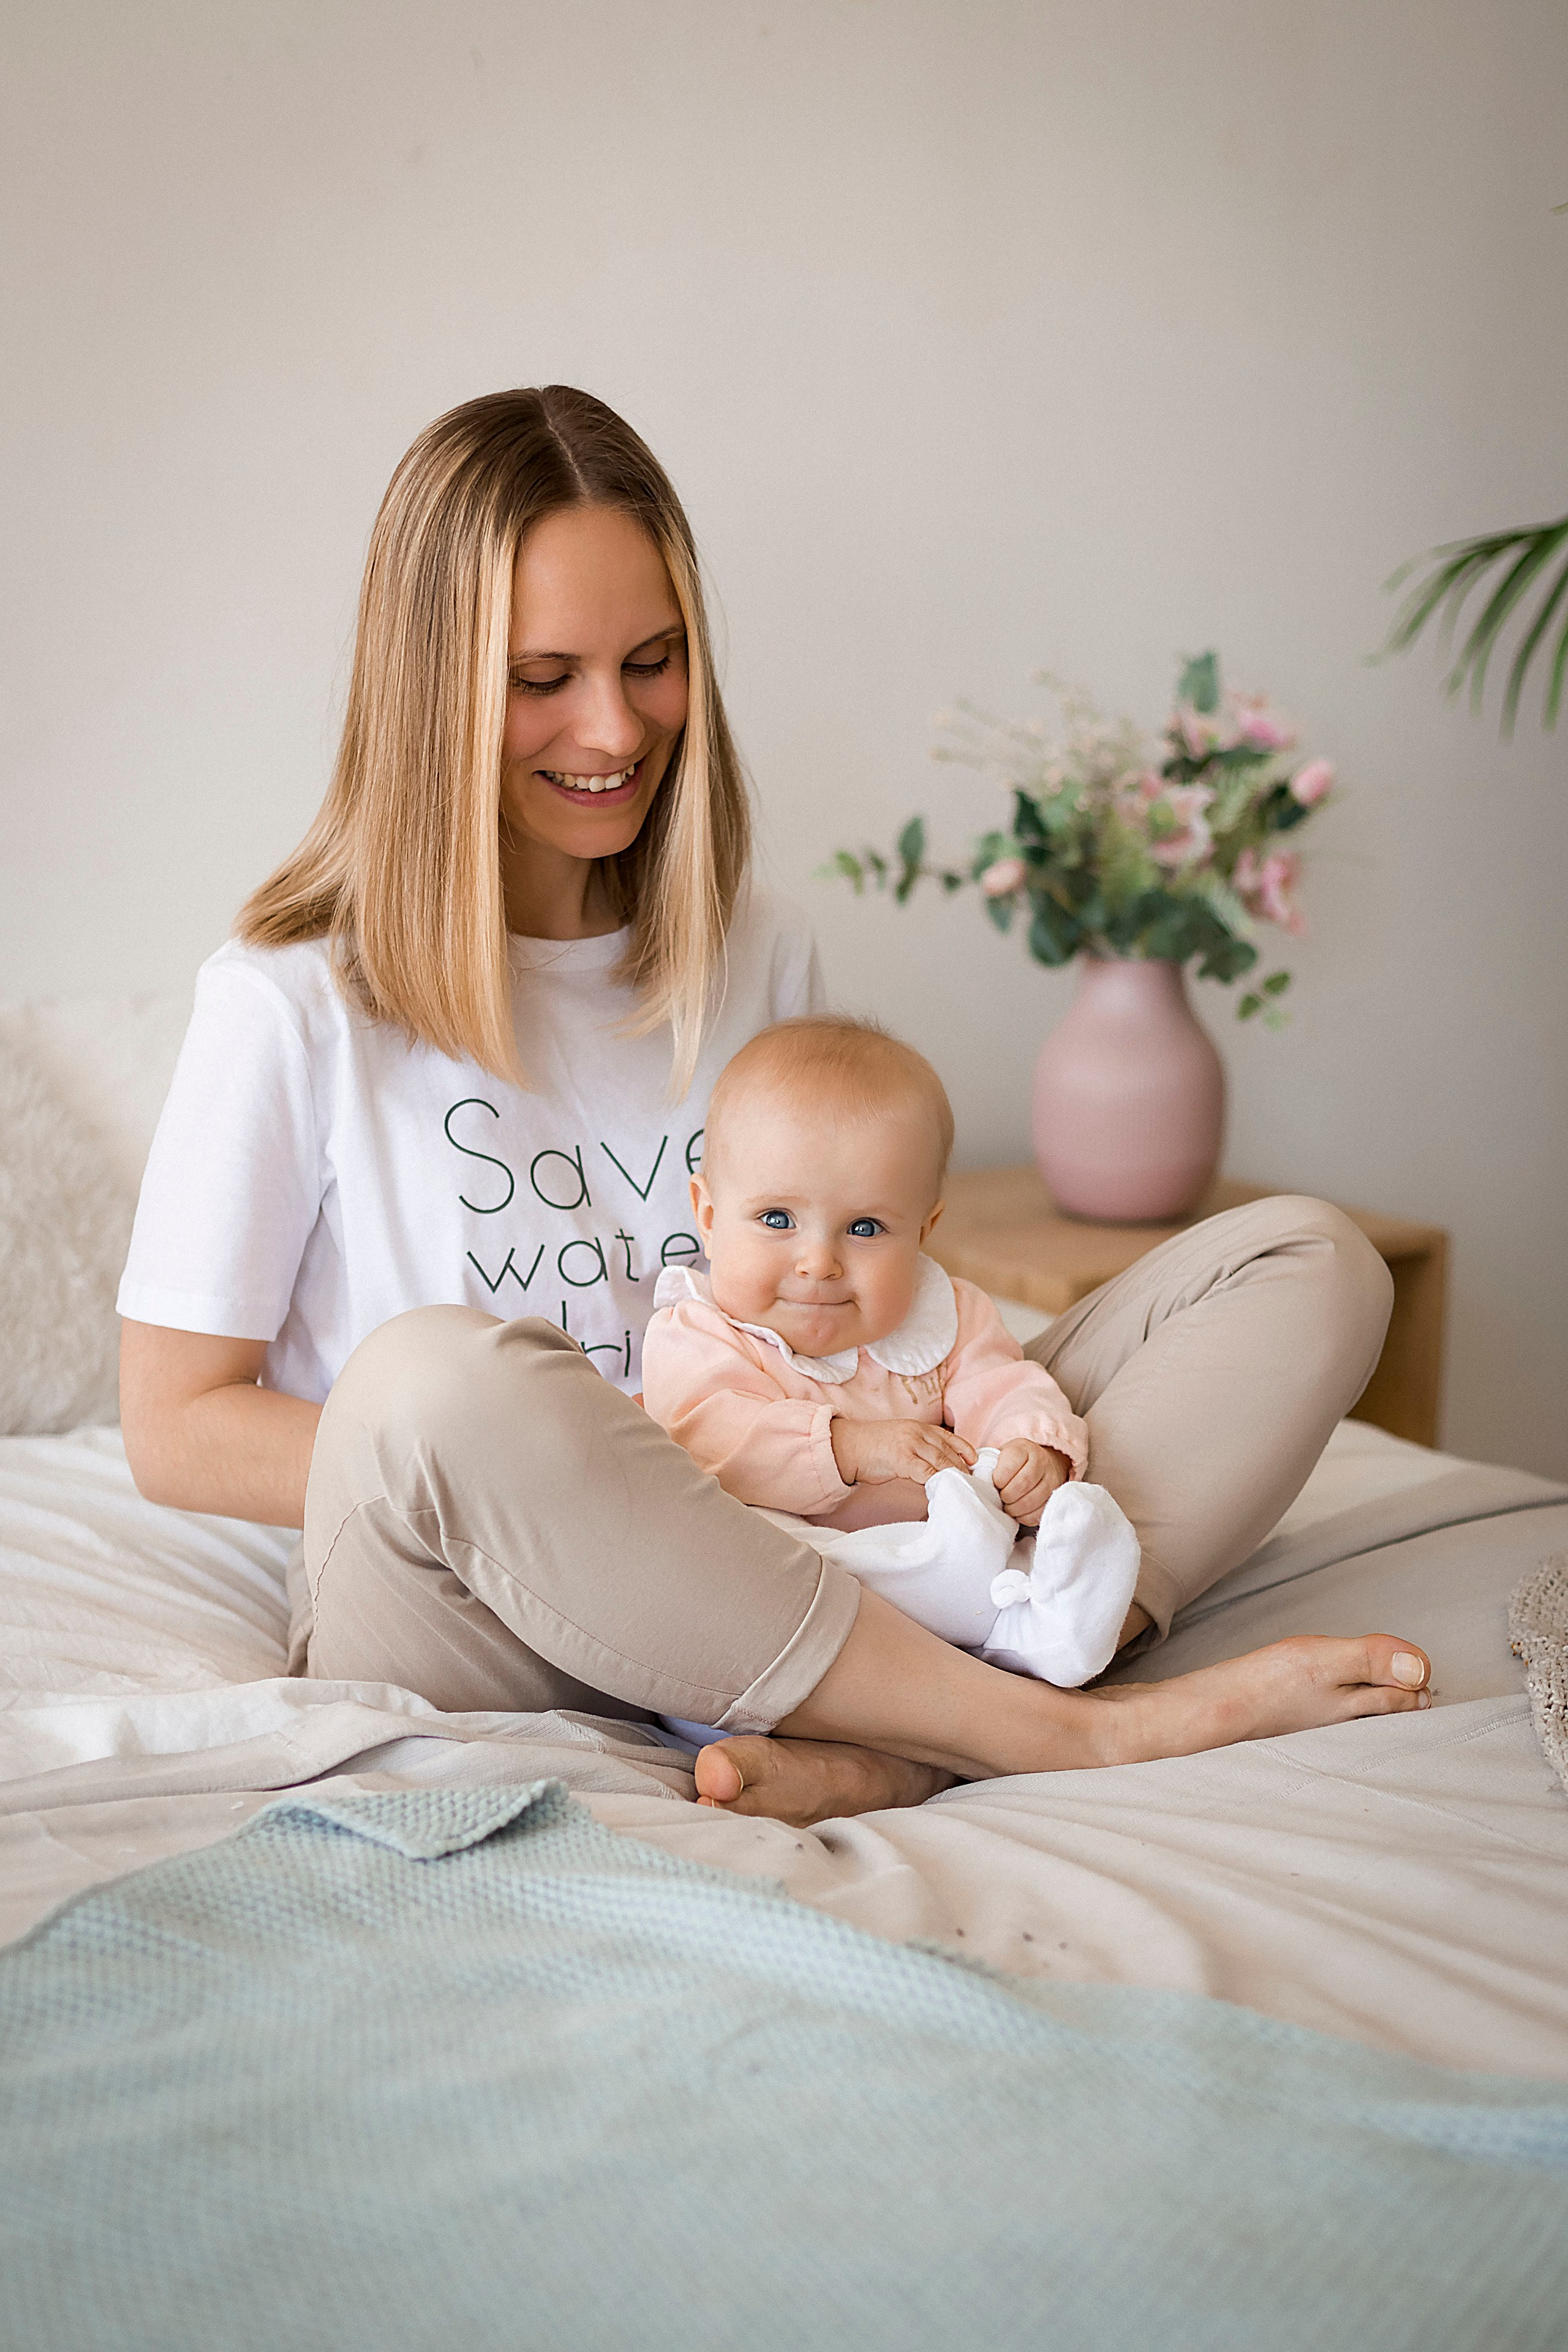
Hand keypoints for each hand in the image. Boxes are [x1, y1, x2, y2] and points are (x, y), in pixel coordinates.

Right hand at [831, 1418, 977, 1487]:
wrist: (849, 1446)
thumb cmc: (872, 1447)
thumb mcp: (899, 1441)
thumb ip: (917, 1449)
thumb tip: (934, 1465)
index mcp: (917, 1427)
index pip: (948, 1436)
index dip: (964, 1448)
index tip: (974, 1459)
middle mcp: (917, 1432)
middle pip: (948, 1451)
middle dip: (962, 1466)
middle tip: (972, 1480)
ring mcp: (910, 1444)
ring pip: (941, 1460)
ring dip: (953, 1474)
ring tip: (963, 1486)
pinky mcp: (902, 1458)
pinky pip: (926, 1471)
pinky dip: (937, 1480)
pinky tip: (943, 1488)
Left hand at [991, 1439, 1070, 1524]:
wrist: (1039, 1464)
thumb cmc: (1012, 1463)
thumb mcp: (1001, 1456)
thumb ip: (988, 1465)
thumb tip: (975, 1481)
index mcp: (1024, 1449)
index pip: (1010, 1465)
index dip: (998, 1479)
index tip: (994, 1484)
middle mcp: (1041, 1461)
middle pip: (1023, 1483)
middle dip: (1006, 1496)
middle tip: (1000, 1498)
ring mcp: (1051, 1479)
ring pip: (1032, 1500)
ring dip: (1015, 1508)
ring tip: (1007, 1506)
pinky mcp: (1054, 1496)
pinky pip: (1039, 1512)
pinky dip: (1024, 1516)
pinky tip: (1017, 1511)